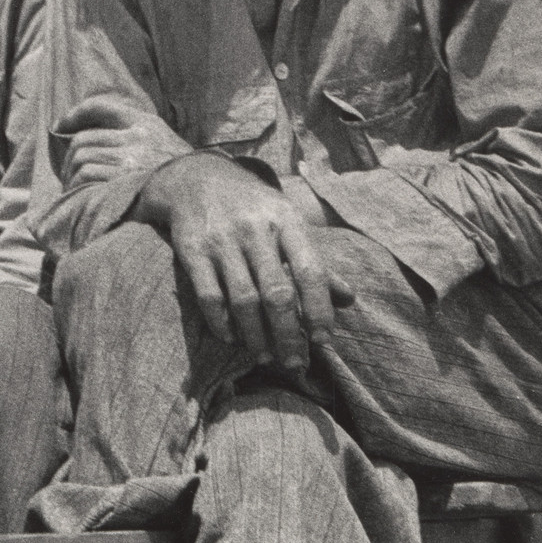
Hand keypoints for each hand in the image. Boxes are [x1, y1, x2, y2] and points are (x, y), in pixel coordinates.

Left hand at [55, 96, 191, 186]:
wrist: (201, 198)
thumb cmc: (182, 179)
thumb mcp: (166, 146)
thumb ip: (139, 139)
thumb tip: (99, 142)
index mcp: (147, 123)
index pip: (101, 107)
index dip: (75, 115)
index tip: (60, 126)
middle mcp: (137, 135)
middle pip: (83, 138)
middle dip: (69, 157)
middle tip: (69, 174)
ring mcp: (129, 156)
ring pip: (81, 156)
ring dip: (71, 174)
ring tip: (74, 188)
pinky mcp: (122, 177)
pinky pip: (85, 174)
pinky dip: (76, 186)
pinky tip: (80, 195)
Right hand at [136, 152, 354, 369]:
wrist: (197, 179)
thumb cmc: (253, 207)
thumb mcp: (287, 222)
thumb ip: (315, 260)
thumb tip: (349, 298)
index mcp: (286, 221)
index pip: (310, 271)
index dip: (319, 309)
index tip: (323, 340)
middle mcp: (254, 229)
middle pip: (277, 292)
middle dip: (288, 334)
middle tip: (295, 364)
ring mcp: (221, 240)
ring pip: (243, 299)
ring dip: (255, 336)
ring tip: (264, 357)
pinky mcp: (192, 250)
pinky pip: (208, 295)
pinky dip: (220, 322)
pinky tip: (230, 338)